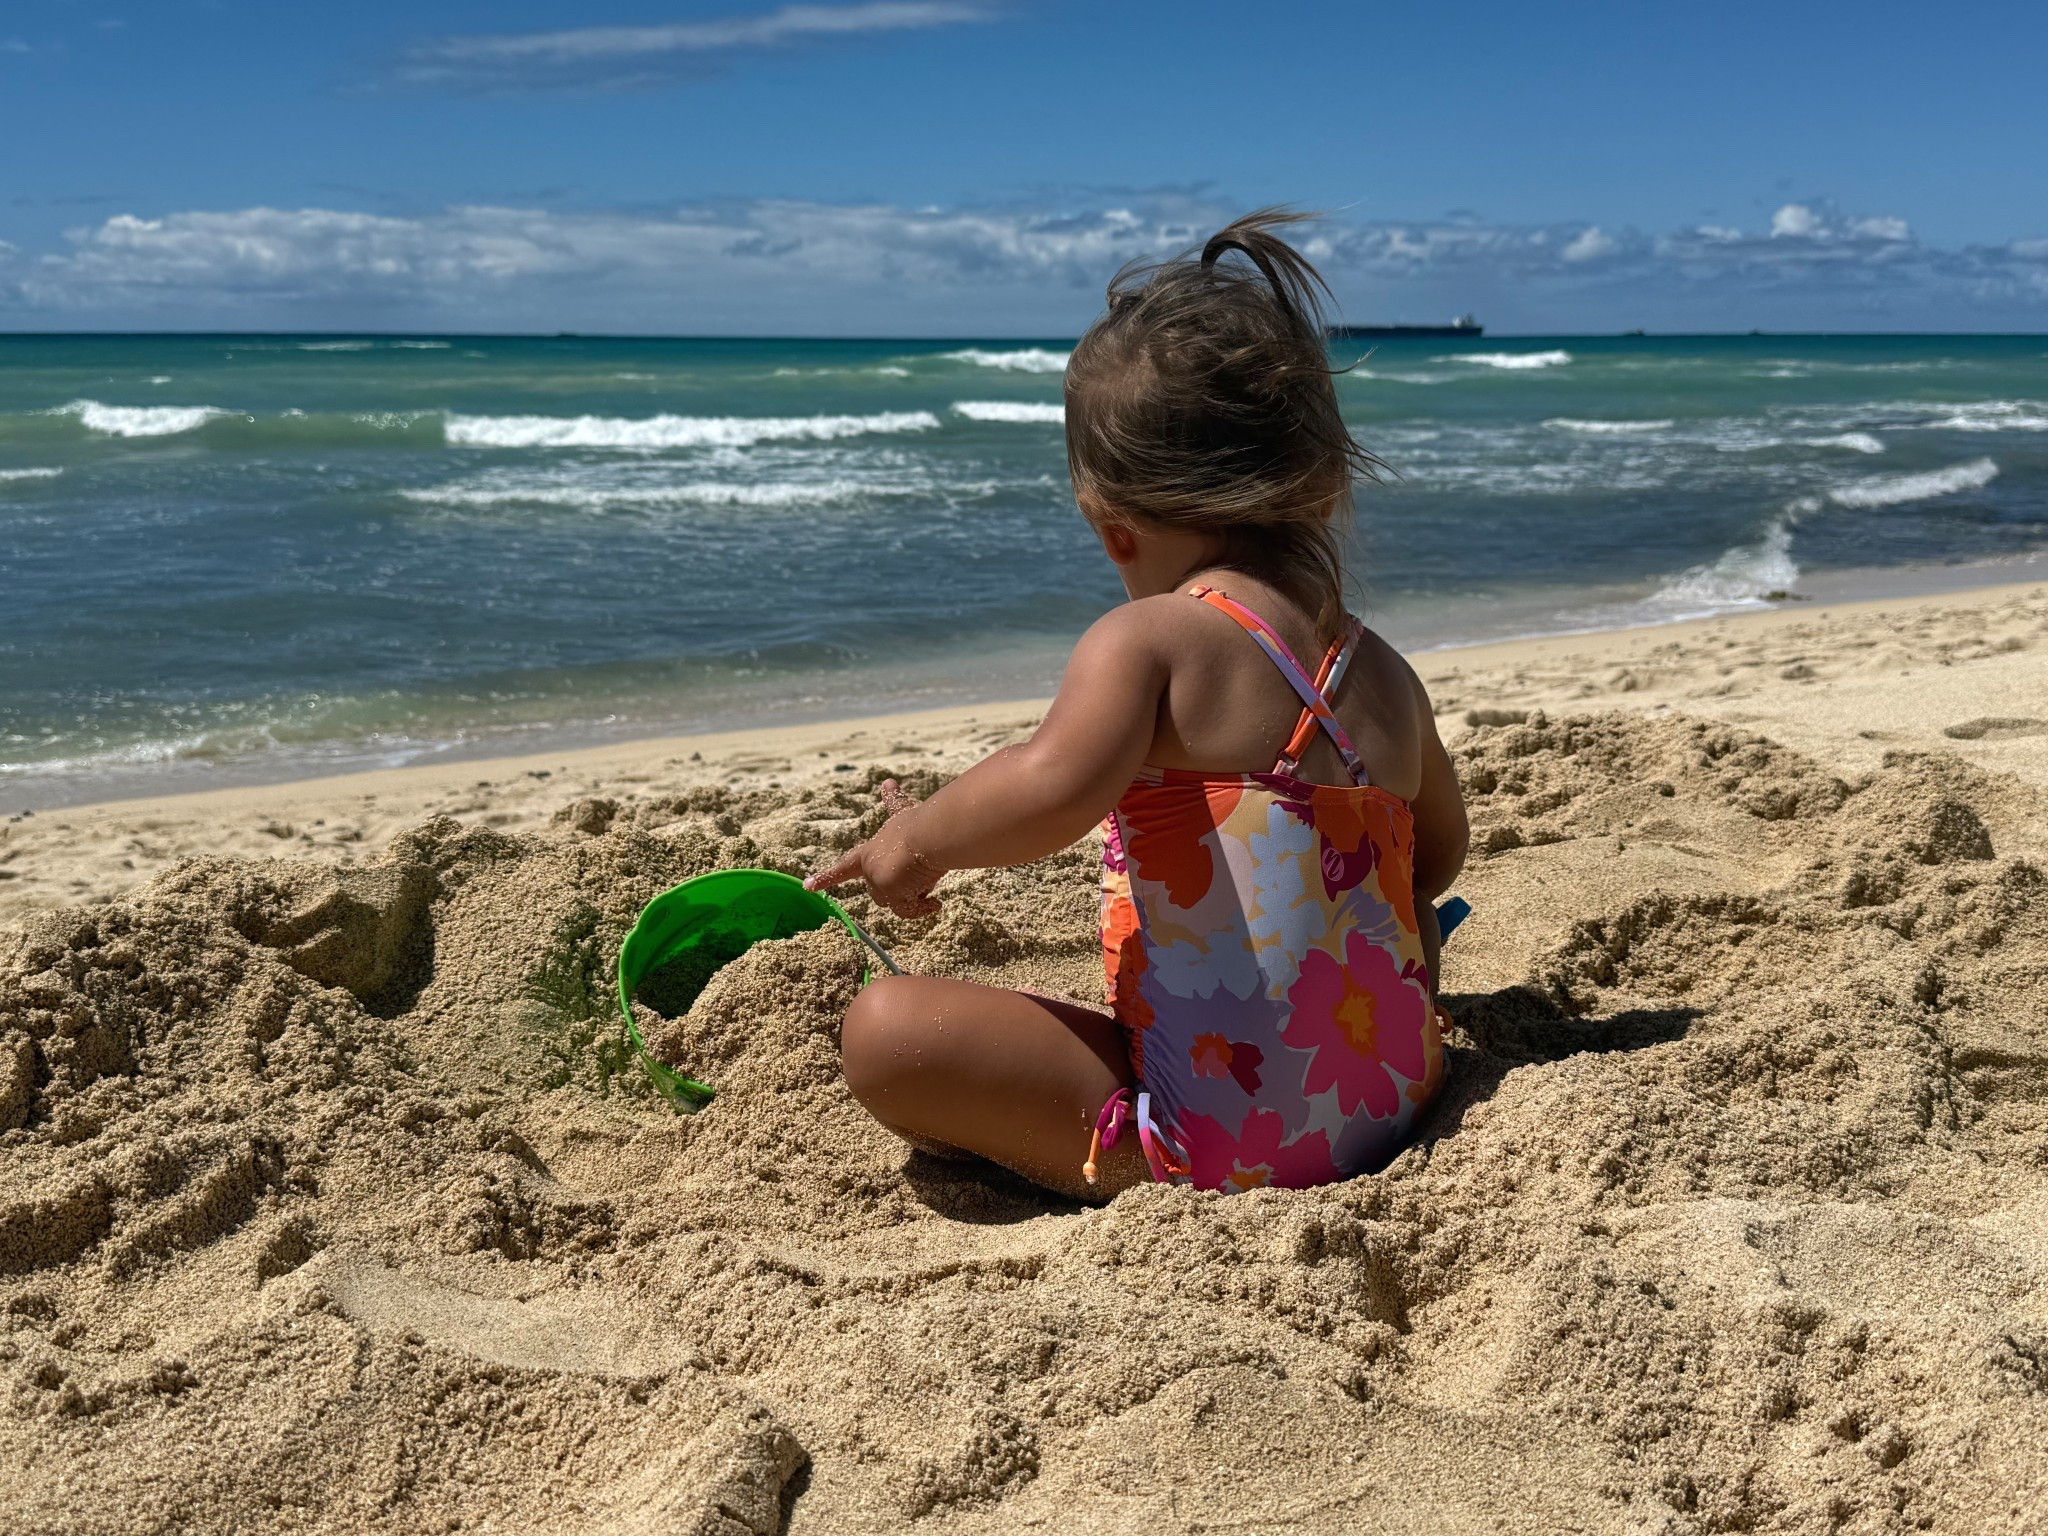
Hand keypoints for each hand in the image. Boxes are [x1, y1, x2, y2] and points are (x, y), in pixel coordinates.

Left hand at [805, 779, 943, 917]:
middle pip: (879, 889)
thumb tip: (887, 782)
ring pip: (896, 901)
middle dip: (900, 886)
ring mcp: (878, 882)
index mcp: (870, 850)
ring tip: (926, 875)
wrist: (928, 834)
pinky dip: (921, 908)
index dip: (827, 876)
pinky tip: (934, 902)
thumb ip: (894, 802)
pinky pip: (907, 911)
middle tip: (918, 871)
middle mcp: (869, 867)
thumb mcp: (903, 812)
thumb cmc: (918, 822)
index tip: (807, 886)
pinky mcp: (891, 894)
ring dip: (914, 893)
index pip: (845, 865)